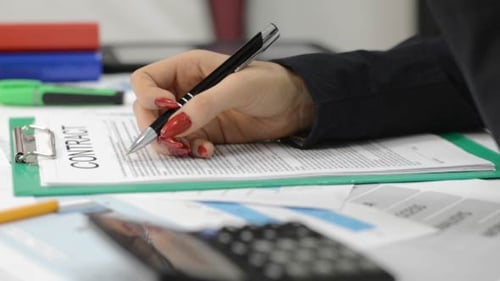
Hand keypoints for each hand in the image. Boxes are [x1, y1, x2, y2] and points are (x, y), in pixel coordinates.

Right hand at [131, 50, 314, 157]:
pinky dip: (190, 151)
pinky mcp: (206, 133)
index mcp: (187, 68)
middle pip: (148, 110)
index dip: (147, 95)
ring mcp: (195, 114)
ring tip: (188, 150)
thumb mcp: (238, 87)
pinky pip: (185, 145)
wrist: (295, 107)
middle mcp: (186, 91)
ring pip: (164, 132)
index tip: (166, 108)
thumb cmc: (271, 84)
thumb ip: (206, 104)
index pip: (146, 80)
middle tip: (170, 142)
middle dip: (154, 128)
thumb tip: (175, 125)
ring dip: (171, 144)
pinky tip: (207, 151)